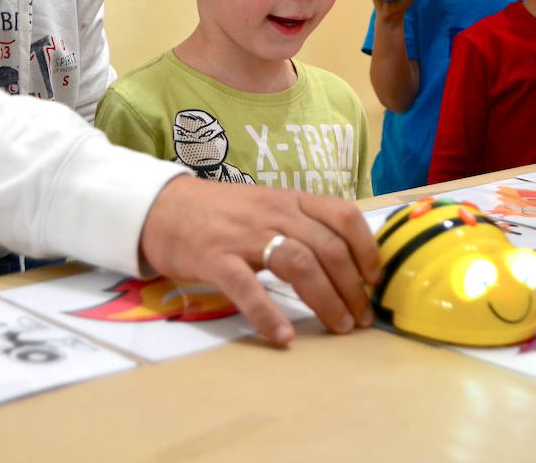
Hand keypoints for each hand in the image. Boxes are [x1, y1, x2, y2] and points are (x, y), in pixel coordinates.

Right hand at [138, 175, 380, 345]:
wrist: (161, 207)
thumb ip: (298, 225)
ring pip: (299, 263)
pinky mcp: (216, 258)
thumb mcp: (265, 206)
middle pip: (327, 247)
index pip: (342, 215)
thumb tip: (340, 259)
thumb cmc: (218, 213)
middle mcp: (273, 213)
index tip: (374, 278)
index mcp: (288, 200)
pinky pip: (247, 288)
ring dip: (325, 299)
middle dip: (351, 287)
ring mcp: (244, 236)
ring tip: (337, 327)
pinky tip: (283, 336)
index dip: (366, 247)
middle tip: (359, 318)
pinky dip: (268, 314)